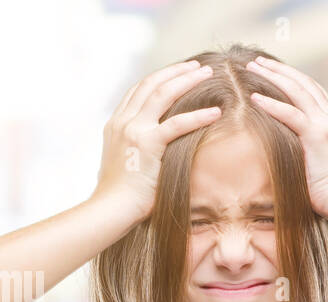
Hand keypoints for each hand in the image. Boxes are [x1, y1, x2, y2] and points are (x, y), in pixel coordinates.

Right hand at [92, 59, 222, 221]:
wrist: (111, 210)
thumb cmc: (122, 197)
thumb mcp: (126, 165)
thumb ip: (138, 150)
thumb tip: (153, 154)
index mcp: (116, 124)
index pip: (139, 90)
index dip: (161, 77)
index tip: (180, 72)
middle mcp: (123, 121)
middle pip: (151, 83)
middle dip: (176, 71)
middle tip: (198, 66)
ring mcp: (133, 130)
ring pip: (163, 94)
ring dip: (187, 80)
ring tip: (207, 74)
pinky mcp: (147, 144)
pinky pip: (177, 124)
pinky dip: (198, 116)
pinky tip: (216, 112)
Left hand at [245, 56, 327, 219]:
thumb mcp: (321, 163)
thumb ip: (308, 148)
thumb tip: (286, 149)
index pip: (314, 90)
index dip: (294, 78)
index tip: (275, 71)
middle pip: (305, 83)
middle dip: (281, 69)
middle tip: (259, 61)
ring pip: (298, 90)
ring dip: (273, 76)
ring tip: (253, 67)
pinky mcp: (317, 136)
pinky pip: (290, 114)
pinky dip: (271, 103)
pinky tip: (253, 97)